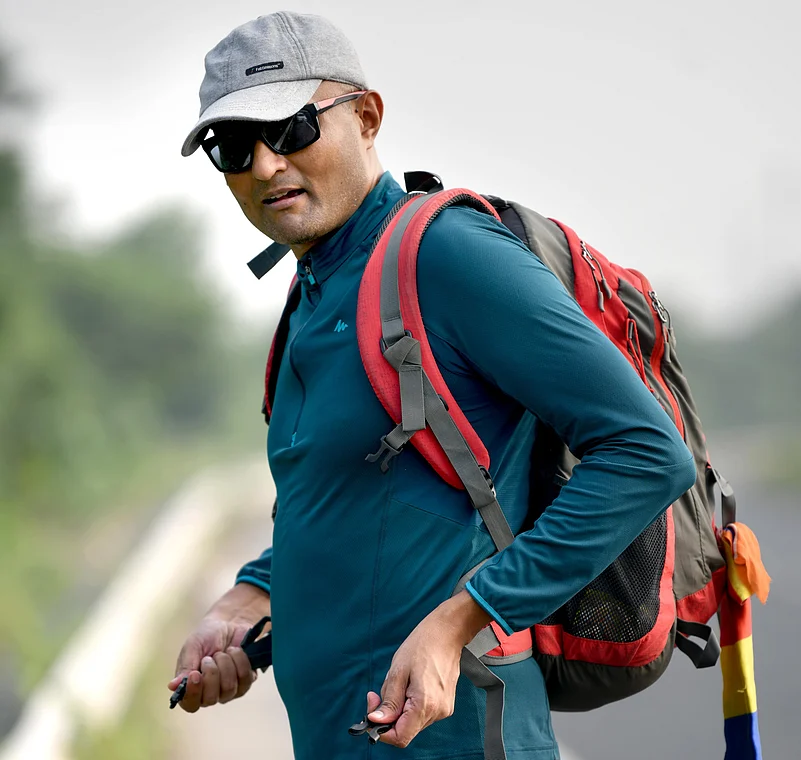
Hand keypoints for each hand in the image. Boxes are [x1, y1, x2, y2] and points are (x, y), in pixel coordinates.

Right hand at [168, 582, 270, 712]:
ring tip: (223, 652)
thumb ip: (184, 667)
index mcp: (192, 687)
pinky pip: (246, 679)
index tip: (195, 674)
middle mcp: (211, 693)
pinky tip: (236, 652)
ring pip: (229, 688)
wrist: (230, 622)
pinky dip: (240, 661)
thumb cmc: (207, 636)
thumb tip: (172, 686)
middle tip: (210, 657)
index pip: (190, 704)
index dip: (193, 693)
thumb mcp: (192, 647)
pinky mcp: (246, 681)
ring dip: (226, 664)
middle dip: (212, 673)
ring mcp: (230, 689)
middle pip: (211, 699)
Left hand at [365, 590, 491, 747]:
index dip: (382, 730)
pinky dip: (410, 704)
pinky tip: (411, 684)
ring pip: (412, 722)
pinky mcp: (445, 705)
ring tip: (400, 683)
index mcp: (425, 704)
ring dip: (399, 709)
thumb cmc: (422, 645)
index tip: (372, 713)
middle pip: (405, 730)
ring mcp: (443, 709)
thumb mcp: (398, 671)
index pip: (400, 737)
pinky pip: (421, 713)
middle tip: (378, 694)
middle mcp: (437, 711)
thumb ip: (388, 701)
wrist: (446, 633)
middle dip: (388, 715)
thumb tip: (376, 721)